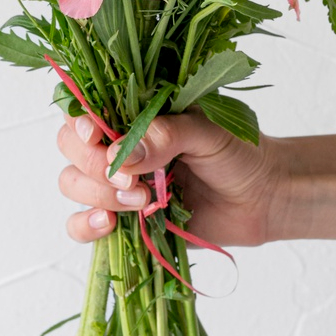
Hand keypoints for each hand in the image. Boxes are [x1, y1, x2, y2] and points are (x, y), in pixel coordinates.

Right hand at [56, 112, 286, 247]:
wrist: (264, 199)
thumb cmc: (240, 153)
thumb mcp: (207, 131)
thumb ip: (165, 136)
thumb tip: (119, 157)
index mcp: (133, 114)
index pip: (84, 109)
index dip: (79, 123)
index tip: (95, 136)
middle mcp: (118, 147)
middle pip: (71, 149)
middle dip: (92, 165)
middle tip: (133, 180)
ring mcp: (118, 184)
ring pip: (72, 184)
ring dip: (97, 195)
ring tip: (142, 202)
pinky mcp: (124, 221)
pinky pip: (82, 226)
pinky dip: (86, 226)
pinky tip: (109, 224)